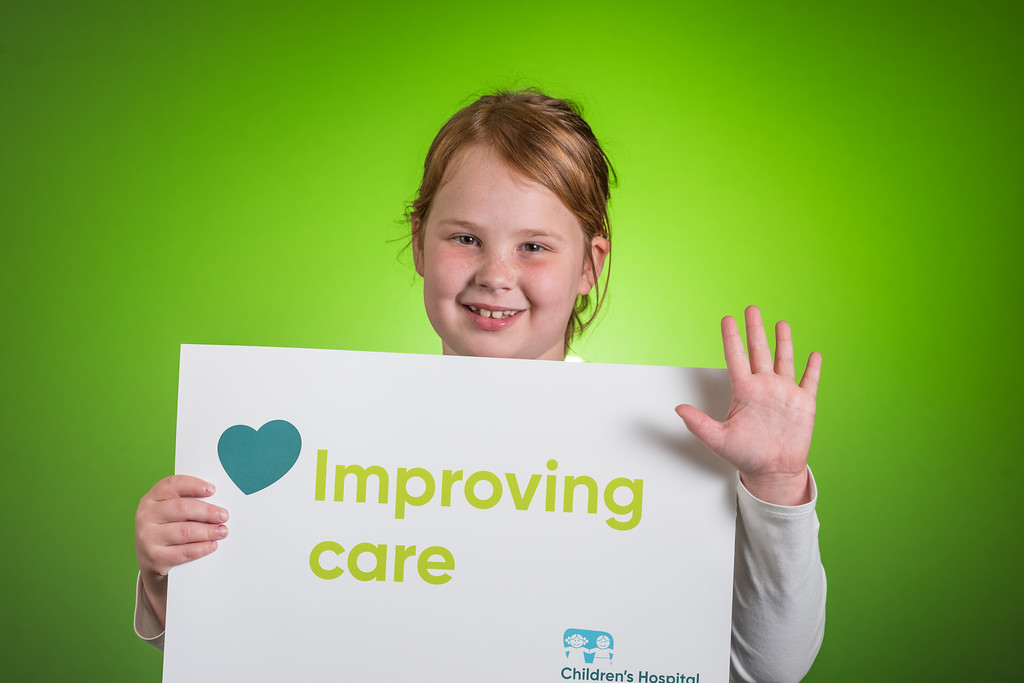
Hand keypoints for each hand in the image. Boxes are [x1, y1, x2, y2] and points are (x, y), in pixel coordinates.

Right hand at [135, 475, 227, 626]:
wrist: (154, 562)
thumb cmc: (174, 530)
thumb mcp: (176, 513)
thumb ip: (192, 501)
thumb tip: (225, 494)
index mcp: (152, 498)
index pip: (172, 484)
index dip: (193, 485)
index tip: (213, 489)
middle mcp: (145, 515)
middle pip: (182, 508)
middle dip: (207, 511)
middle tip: (226, 516)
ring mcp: (145, 537)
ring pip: (184, 530)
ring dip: (208, 531)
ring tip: (224, 532)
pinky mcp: (152, 559)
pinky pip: (181, 553)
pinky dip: (200, 549)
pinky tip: (213, 547)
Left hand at [675, 305, 821, 505]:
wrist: (772, 471)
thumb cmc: (745, 456)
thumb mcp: (718, 439)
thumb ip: (699, 423)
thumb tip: (678, 409)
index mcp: (744, 391)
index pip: (736, 357)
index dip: (732, 338)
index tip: (727, 319)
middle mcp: (764, 387)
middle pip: (759, 351)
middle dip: (755, 329)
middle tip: (751, 308)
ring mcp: (784, 393)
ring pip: (784, 359)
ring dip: (783, 341)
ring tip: (780, 323)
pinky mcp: (804, 403)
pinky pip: (809, 380)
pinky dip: (812, 367)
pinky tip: (813, 354)